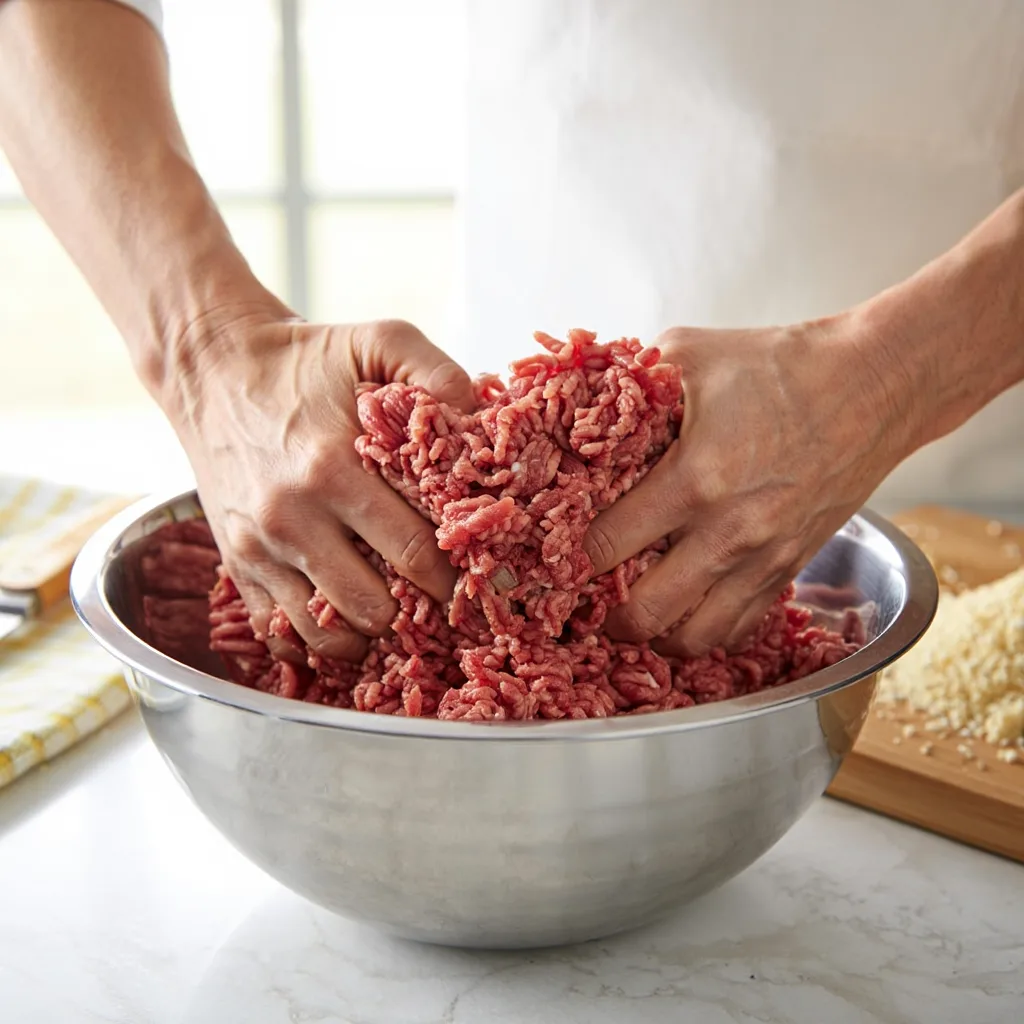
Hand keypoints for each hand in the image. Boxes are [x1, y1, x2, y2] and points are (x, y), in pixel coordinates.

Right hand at [164, 306, 473, 661]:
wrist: (212, 366)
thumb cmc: (304, 359)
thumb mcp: (377, 340)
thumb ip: (436, 371)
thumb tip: (482, 420)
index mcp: (334, 467)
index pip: (415, 552)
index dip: (458, 577)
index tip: (482, 583)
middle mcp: (293, 518)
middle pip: (375, 607)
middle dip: (420, 612)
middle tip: (445, 601)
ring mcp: (259, 548)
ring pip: (328, 634)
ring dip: (372, 633)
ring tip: (398, 609)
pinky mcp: (236, 565)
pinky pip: (278, 634)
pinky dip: (317, 643)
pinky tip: (347, 622)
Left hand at [583, 317, 912, 654]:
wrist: (873, 385)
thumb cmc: (779, 364)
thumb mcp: (688, 352)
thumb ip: (627, 381)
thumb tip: (581, 401)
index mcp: (694, 478)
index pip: (607, 547)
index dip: (571, 558)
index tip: (557, 555)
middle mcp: (728, 532)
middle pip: (645, 614)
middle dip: (605, 614)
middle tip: (588, 600)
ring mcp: (763, 559)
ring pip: (694, 639)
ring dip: (655, 634)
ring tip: (635, 612)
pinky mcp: (789, 569)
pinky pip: (738, 629)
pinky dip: (704, 632)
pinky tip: (685, 609)